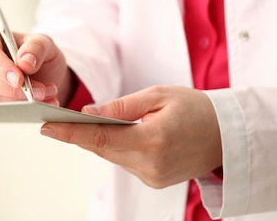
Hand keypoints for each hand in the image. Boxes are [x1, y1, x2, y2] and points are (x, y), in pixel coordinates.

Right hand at [0, 26, 73, 104]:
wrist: (42, 73)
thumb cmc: (35, 53)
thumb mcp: (43, 42)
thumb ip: (36, 47)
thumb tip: (25, 62)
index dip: (1, 67)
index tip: (19, 79)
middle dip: (13, 89)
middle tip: (38, 91)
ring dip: (19, 101)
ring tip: (44, 95)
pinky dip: (17, 110)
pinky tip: (36, 104)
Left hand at [40, 85, 221, 187]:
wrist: (229, 134)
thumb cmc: (197, 108)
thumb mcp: (158, 95)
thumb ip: (121, 107)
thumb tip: (88, 113)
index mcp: (152, 140)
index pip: (100, 138)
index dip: (70, 133)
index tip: (46, 127)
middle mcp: (151, 165)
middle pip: (101, 149)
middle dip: (77, 134)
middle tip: (52, 121)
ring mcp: (153, 177)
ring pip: (111, 156)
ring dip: (96, 140)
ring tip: (75, 124)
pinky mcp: (155, 180)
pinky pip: (124, 161)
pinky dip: (114, 147)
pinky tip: (109, 134)